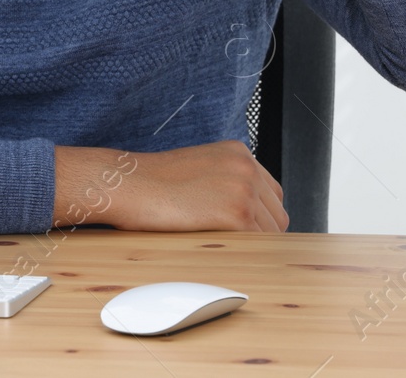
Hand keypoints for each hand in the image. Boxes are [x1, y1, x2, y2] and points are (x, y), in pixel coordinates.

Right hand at [54, 140, 288, 232]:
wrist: (129, 185)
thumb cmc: (152, 182)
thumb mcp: (198, 167)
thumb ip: (225, 181)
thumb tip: (246, 214)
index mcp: (239, 152)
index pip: (271, 193)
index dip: (259, 216)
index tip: (244, 230)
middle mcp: (247, 167)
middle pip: (276, 214)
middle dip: (259, 232)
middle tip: (232, 244)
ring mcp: (245, 189)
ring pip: (271, 232)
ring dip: (250, 244)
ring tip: (220, 246)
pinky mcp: (237, 213)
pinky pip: (256, 244)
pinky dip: (242, 252)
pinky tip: (217, 248)